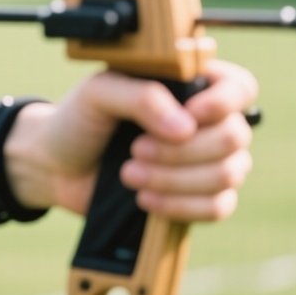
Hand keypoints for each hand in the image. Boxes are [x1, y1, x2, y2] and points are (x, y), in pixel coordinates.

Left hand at [9, 61, 258, 222]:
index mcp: (188, 86)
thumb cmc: (77, 120)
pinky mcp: (196, 198)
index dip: (224, 103)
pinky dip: (182, 206)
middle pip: (235, 137)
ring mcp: (205, 162)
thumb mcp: (98, 93)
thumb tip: (186, 128)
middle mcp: (205, 123)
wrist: (55, 166)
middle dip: (183, 150)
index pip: (240, 87)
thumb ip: (141, 96)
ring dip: (176, 179)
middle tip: (134, 150)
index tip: (190, 114)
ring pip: (228, 174)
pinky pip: (219, 208)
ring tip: (129, 174)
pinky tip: (144, 201)